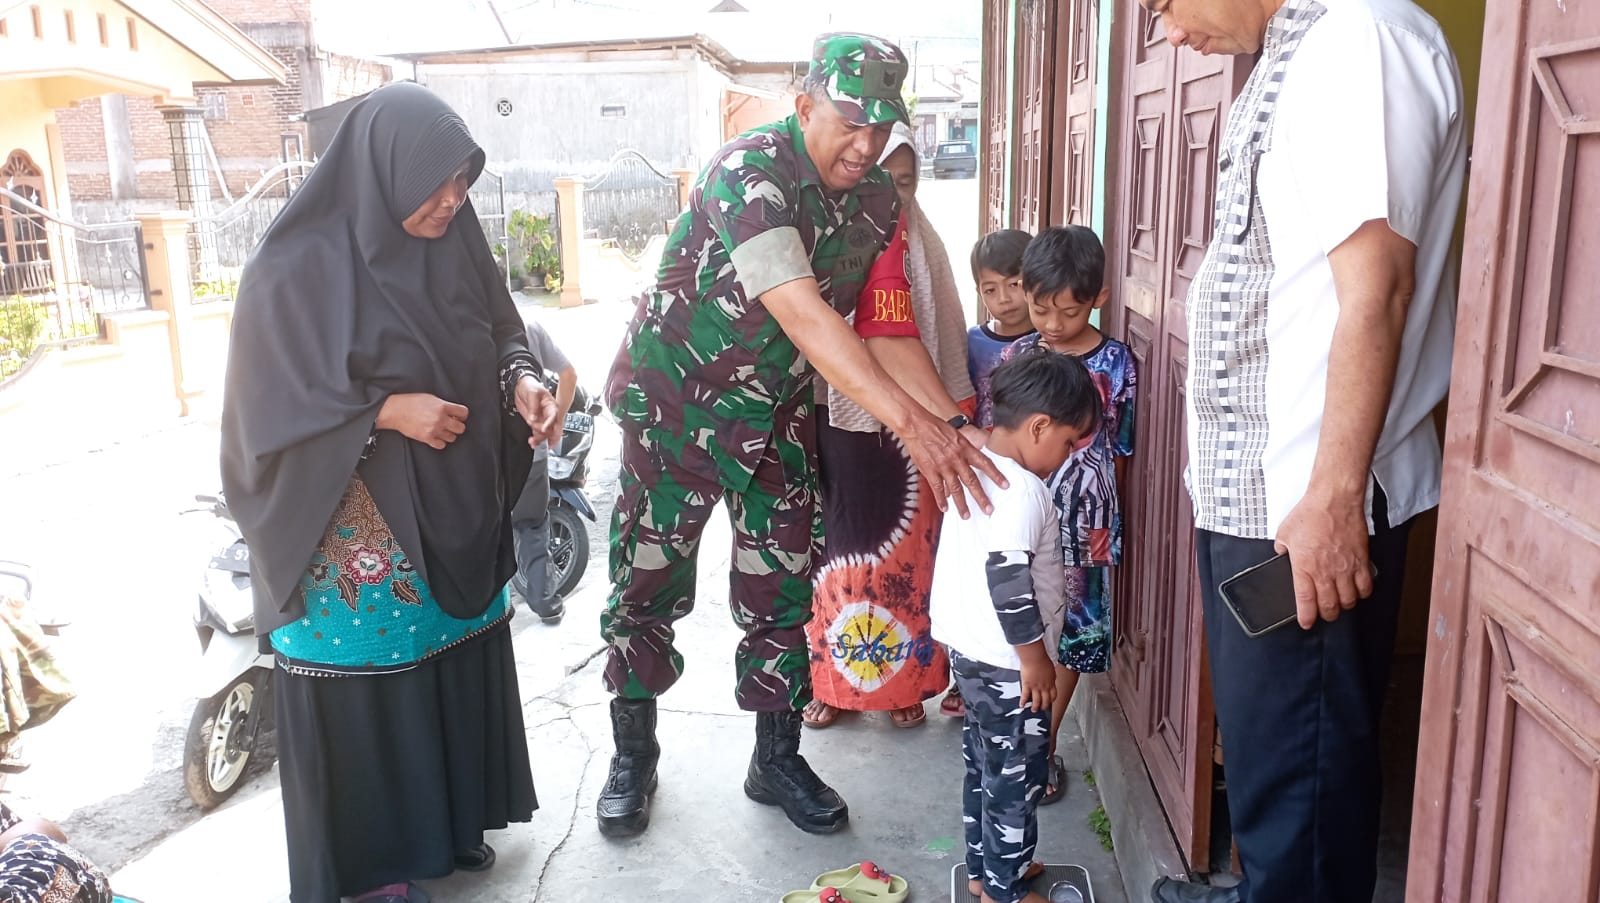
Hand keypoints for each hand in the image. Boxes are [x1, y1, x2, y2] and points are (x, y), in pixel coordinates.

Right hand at [376, 393, 467, 449]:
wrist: (396, 411)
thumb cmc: (411, 402)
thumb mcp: (431, 398)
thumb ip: (444, 405)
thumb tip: (454, 412)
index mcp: (442, 406)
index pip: (463, 412)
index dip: (462, 414)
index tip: (458, 416)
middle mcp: (440, 419)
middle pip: (461, 428)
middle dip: (457, 425)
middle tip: (451, 424)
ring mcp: (434, 430)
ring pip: (452, 437)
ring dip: (449, 434)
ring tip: (442, 430)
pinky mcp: (426, 438)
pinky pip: (441, 445)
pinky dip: (440, 442)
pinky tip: (436, 436)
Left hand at [515, 376, 559, 447]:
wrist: (520, 387)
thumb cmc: (530, 386)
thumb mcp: (532, 392)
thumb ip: (533, 406)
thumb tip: (533, 418)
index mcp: (551, 405)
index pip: (554, 416)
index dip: (550, 423)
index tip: (544, 428)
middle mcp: (549, 414)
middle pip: (553, 428)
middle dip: (547, 435)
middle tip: (539, 437)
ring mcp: (542, 420)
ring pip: (546, 433)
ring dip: (541, 439)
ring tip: (533, 442)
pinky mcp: (536, 423)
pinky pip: (538, 434)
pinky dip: (537, 439)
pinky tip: (533, 443)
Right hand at [900, 410, 1006, 517]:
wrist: (917, 426)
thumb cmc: (936, 428)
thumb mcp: (957, 436)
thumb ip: (964, 450)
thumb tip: (969, 464)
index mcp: (965, 448)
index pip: (985, 463)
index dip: (996, 475)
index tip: (1005, 486)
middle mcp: (957, 459)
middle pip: (972, 481)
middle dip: (981, 497)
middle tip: (988, 509)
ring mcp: (943, 466)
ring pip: (956, 489)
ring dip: (961, 504)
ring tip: (966, 515)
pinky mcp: (930, 471)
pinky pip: (938, 489)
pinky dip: (941, 500)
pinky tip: (945, 508)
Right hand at [1018, 645, 1056, 712]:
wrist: (1034, 657)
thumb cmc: (1042, 659)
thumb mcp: (1050, 668)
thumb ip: (1050, 675)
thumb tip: (1050, 677)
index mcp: (1051, 682)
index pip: (1053, 695)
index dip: (1052, 700)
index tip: (1050, 702)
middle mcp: (1044, 687)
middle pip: (1046, 700)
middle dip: (1044, 706)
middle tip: (1042, 709)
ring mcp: (1035, 687)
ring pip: (1036, 701)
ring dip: (1035, 707)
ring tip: (1033, 710)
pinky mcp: (1027, 685)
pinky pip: (1025, 696)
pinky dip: (1023, 702)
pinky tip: (1022, 705)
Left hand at [1274, 488, 1373, 628]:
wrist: (1334, 500)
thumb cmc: (1310, 513)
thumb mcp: (1285, 532)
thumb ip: (1282, 547)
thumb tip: (1281, 553)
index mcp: (1304, 568)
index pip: (1306, 602)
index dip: (1307, 617)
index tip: (1306, 623)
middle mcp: (1326, 572)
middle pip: (1330, 606)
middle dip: (1327, 615)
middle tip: (1324, 614)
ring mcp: (1346, 568)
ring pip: (1349, 600)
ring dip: (1344, 605)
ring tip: (1340, 603)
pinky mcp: (1361, 561)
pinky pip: (1366, 586)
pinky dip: (1362, 593)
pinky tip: (1357, 591)